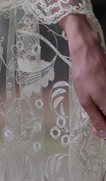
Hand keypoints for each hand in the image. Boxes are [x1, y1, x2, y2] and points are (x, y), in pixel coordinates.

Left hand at [61, 13, 105, 138]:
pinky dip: (105, 103)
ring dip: (105, 113)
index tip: (96, 130)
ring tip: (95, 105)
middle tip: (94, 120)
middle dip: (105, 123)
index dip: (105, 132)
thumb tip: (103, 133)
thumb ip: (96, 118)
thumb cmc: (84, 75)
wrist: (87, 53)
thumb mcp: (85, 100)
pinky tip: (98, 98)